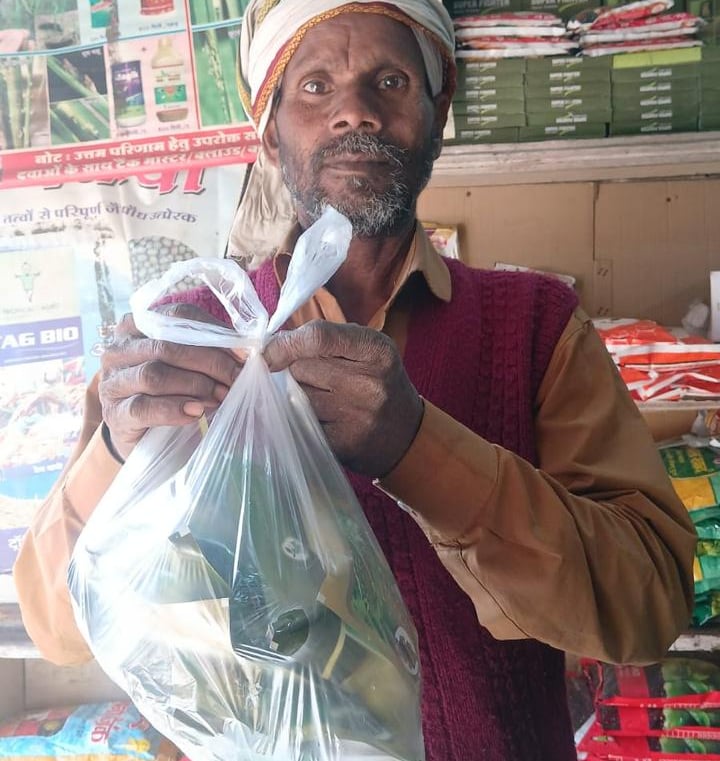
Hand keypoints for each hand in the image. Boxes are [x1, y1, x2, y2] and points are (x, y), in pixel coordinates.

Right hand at [99, 304, 241, 459]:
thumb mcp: (192, 367)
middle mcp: (119, 348)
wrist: (146, 437)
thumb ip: (212, 351)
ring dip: (195, 386)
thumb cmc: (174, 393)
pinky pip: (144, 407)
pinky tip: (196, 414)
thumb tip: (250, 350)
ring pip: (155, 374)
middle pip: (167, 346)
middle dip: (210, 364)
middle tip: (236, 381)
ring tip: (220, 399)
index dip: (215, 334)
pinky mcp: (114, 414)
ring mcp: (112, 381)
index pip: (179, 317)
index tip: (245, 354)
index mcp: (138, 325)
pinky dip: (174, 409)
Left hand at [263, 320, 423, 476]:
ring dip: (297, 398)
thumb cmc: (376, 382)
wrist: (405, 434)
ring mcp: (357, 416)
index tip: (267, 354)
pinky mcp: (343, 443)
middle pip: (300, 369)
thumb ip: (324, 339)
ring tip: (323, 401)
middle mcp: (369, 382)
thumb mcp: (365, 351)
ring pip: (296, 398)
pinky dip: (298, 421)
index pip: (318, 337)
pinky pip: (299, 425)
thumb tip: (268, 345)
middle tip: (317, 380)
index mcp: (376, 350)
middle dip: (296, 372)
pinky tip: (319, 420)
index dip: (284, 344)